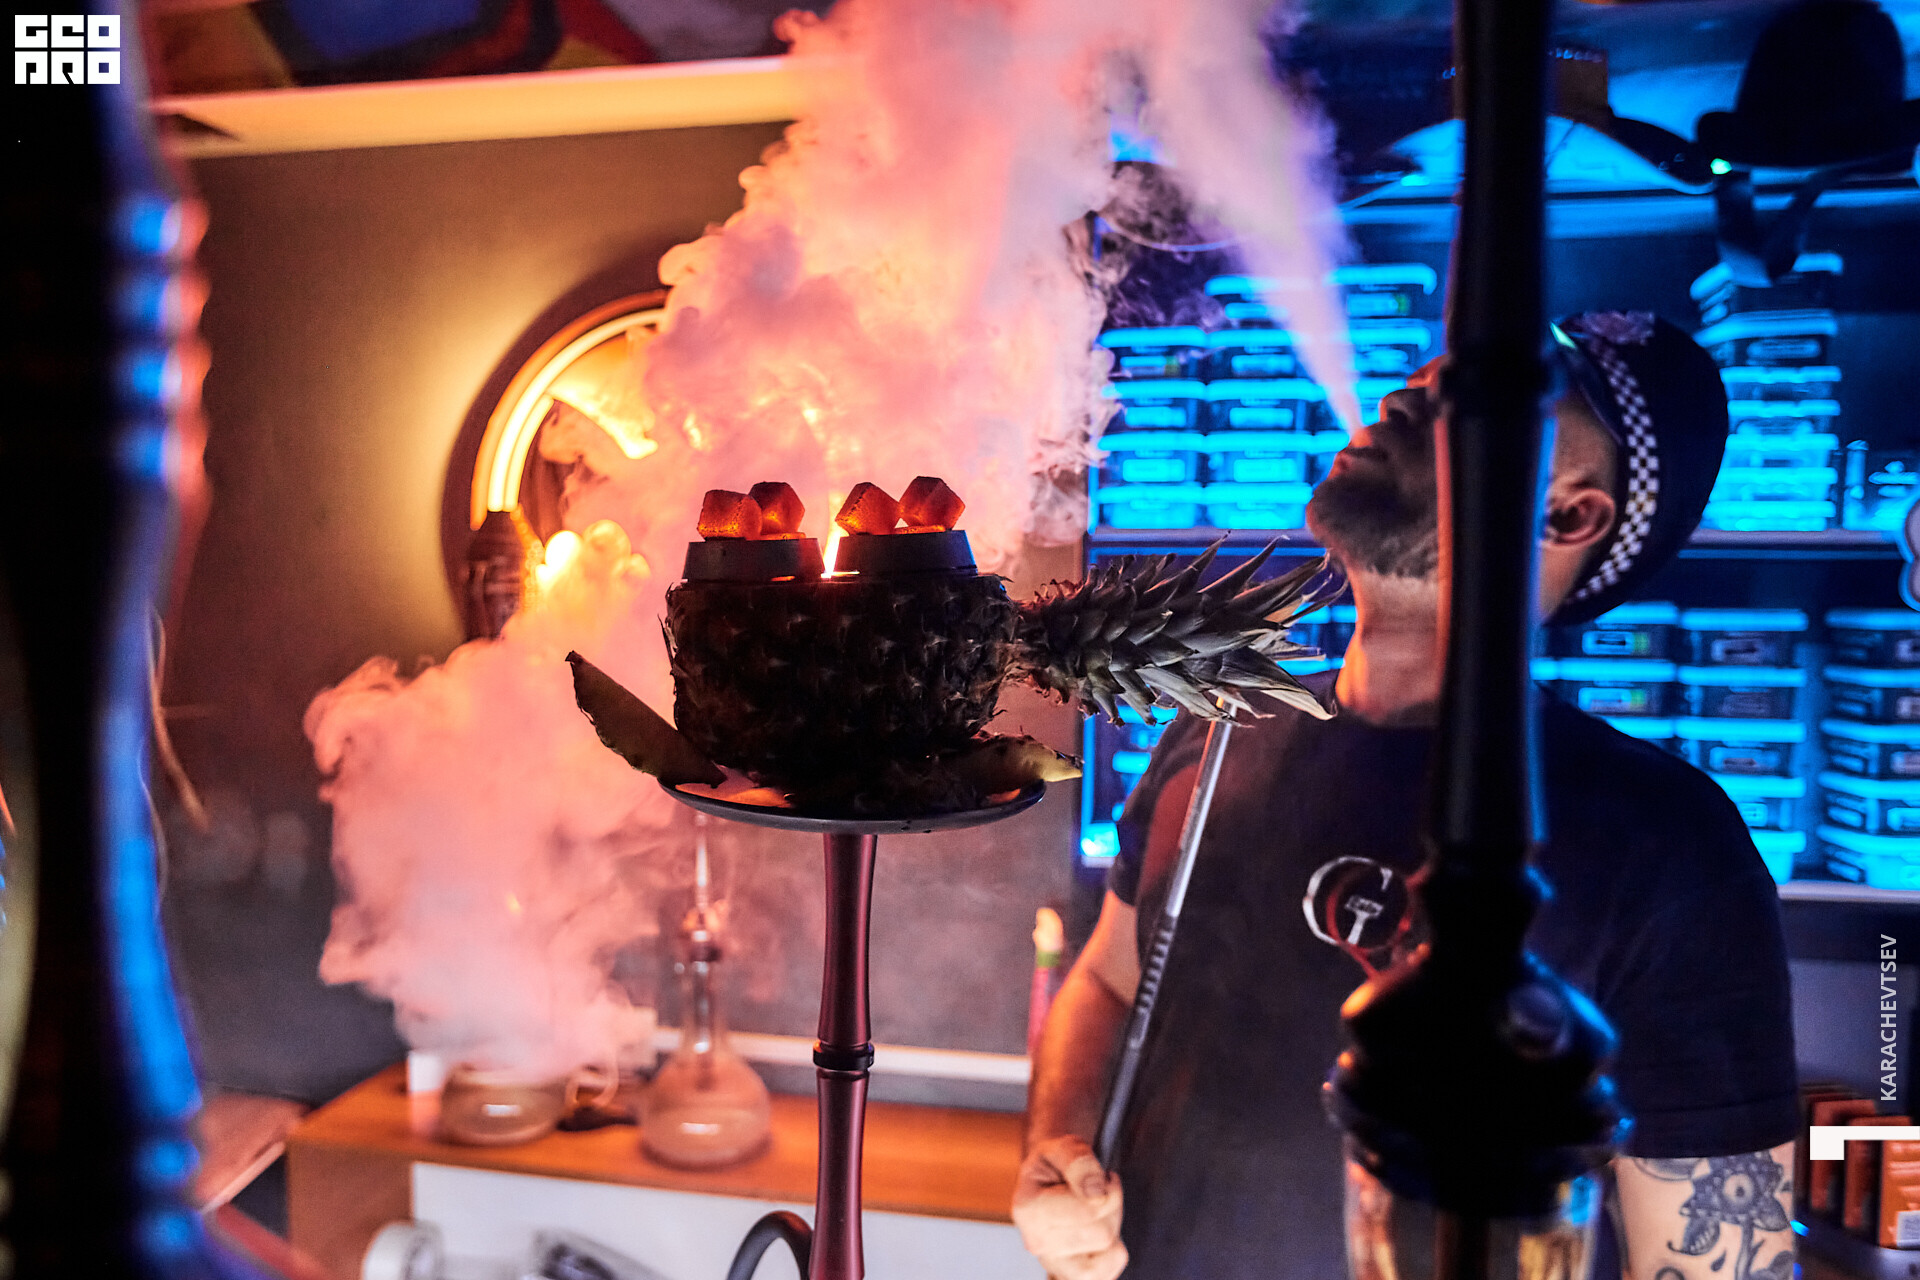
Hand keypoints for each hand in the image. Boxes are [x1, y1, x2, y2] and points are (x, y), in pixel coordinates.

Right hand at [1011, 1136, 1126, 1279]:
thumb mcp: (1065, 1145)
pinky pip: (1104, 1276)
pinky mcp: (1068, 1275)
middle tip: (1100, 1192)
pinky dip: (1112, 1256)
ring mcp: (1052, 1263)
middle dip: (1111, 1207)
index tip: (1101, 1176)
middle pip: (1102, 1234)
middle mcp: (1036, 1242)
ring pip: (1108, 1254)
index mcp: (1027, 1209)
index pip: (1089, 1210)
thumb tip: (1096, 1193)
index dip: (1107, 1189)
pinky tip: (1102, 1236)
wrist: (1049, 1177)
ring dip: (1113, 1229)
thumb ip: (1079, 1162)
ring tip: (1098, 1213)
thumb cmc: (1056, 1162)